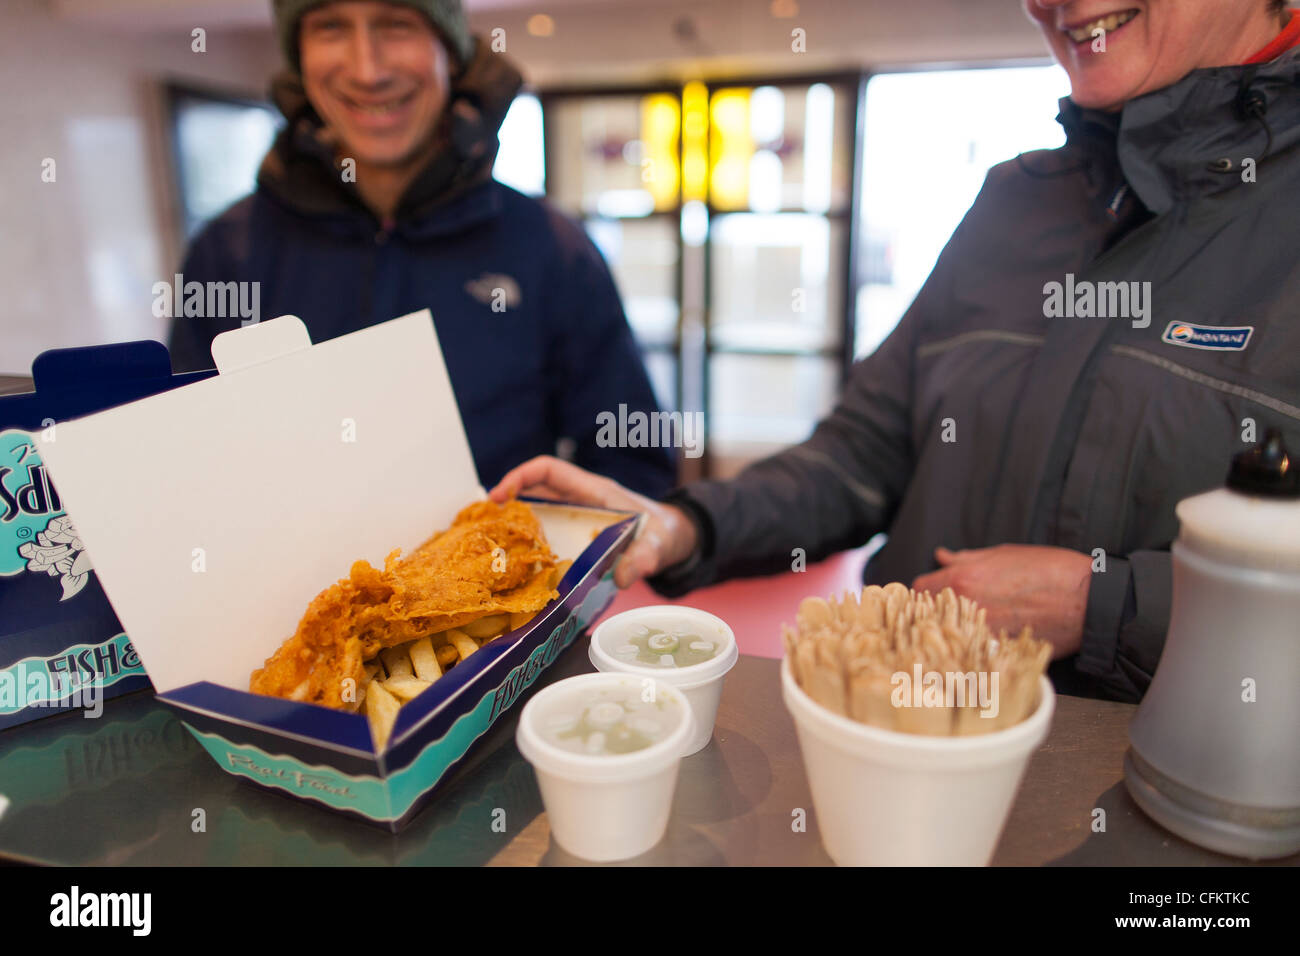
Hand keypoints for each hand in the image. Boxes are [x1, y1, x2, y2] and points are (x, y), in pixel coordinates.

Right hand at [489, 456, 697, 588]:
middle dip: (506, 503)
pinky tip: (516, 568)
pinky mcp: (576, 540)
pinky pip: (546, 538)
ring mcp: (576, 521)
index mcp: (594, 492)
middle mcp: (579, 502)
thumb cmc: (664, 533)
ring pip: (536, 515)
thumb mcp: (658, 545)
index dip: (521, 476)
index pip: (549, 471)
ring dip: (513, 527)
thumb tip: (622, 577)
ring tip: (490, 547)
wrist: (673, 541)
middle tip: (481, 525)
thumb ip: (644, 557)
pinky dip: (529, 549)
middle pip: (534, 492)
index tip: (498, 495)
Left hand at [911, 544, 1093, 658]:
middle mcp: (965, 607)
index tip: (931, 597)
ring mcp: (980, 632)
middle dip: (934, 615)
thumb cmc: (1051, 570)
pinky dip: (975, 650)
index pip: (918, 589)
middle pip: (928, 615)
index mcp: (962, 578)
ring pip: (949, 637)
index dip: (922, 593)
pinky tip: (985, 646)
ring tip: (967, 631)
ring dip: (953, 634)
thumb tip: (942, 557)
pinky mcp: (999, 653)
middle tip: (948, 615)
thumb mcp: (1004, 554)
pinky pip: (974, 653)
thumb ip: (967, 558)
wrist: (1090, 600)